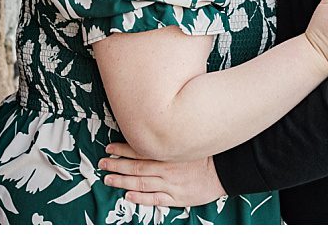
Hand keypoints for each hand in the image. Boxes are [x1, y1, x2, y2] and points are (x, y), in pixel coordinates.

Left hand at [98, 142, 225, 206]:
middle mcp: (165, 168)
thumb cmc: (206, 152)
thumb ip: (169, 136)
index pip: (139, 150)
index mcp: (167, 152)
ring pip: (141, 183)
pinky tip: (128, 196)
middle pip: (135, 167)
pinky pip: (154, 199)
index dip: (122, 149)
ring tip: (108, 180)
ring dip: (122, 182)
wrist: (224, 170)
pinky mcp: (176, 197)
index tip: (109, 148)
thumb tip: (151, 128)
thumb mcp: (187, 138)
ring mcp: (170, 184)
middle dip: (116, 165)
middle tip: (102, 164)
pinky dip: (140, 198)